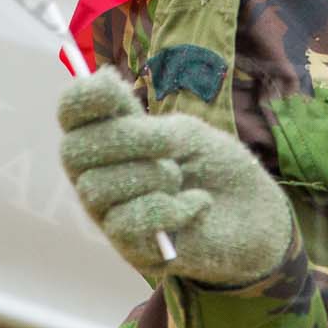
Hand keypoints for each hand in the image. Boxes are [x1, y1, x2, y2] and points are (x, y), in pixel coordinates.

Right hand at [58, 67, 294, 287]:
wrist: (256, 217)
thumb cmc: (216, 169)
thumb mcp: (184, 134)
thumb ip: (143, 120)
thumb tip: (100, 80)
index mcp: (110, 138)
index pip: (71, 113)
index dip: (82, 96)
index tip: (112, 86)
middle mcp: (98, 174)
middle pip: (73, 151)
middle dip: (126, 140)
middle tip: (170, 143)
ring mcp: (109, 214)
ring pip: (97, 188)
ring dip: (152, 176)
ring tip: (181, 179)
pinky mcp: (130, 247)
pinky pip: (125, 222)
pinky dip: (169, 208)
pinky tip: (197, 205)